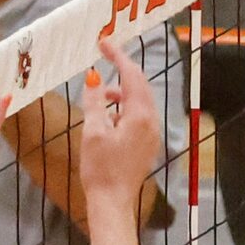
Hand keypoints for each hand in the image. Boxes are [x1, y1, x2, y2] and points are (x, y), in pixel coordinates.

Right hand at [79, 39, 162, 207]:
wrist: (113, 202)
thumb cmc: (100, 168)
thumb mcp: (92, 131)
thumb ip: (94, 102)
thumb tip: (95, 77)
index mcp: (139, 116)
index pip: (131, 76)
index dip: (117, 57)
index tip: (103, 42)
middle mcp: (151, 122)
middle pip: (140, 86)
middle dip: (122, 70)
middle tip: (104, 56)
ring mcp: (151, 134)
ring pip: (139, 101)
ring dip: (121, 91)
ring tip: (99, 95)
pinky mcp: (146, 144)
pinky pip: (138, 116)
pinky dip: (123, 107)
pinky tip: (107, 117)